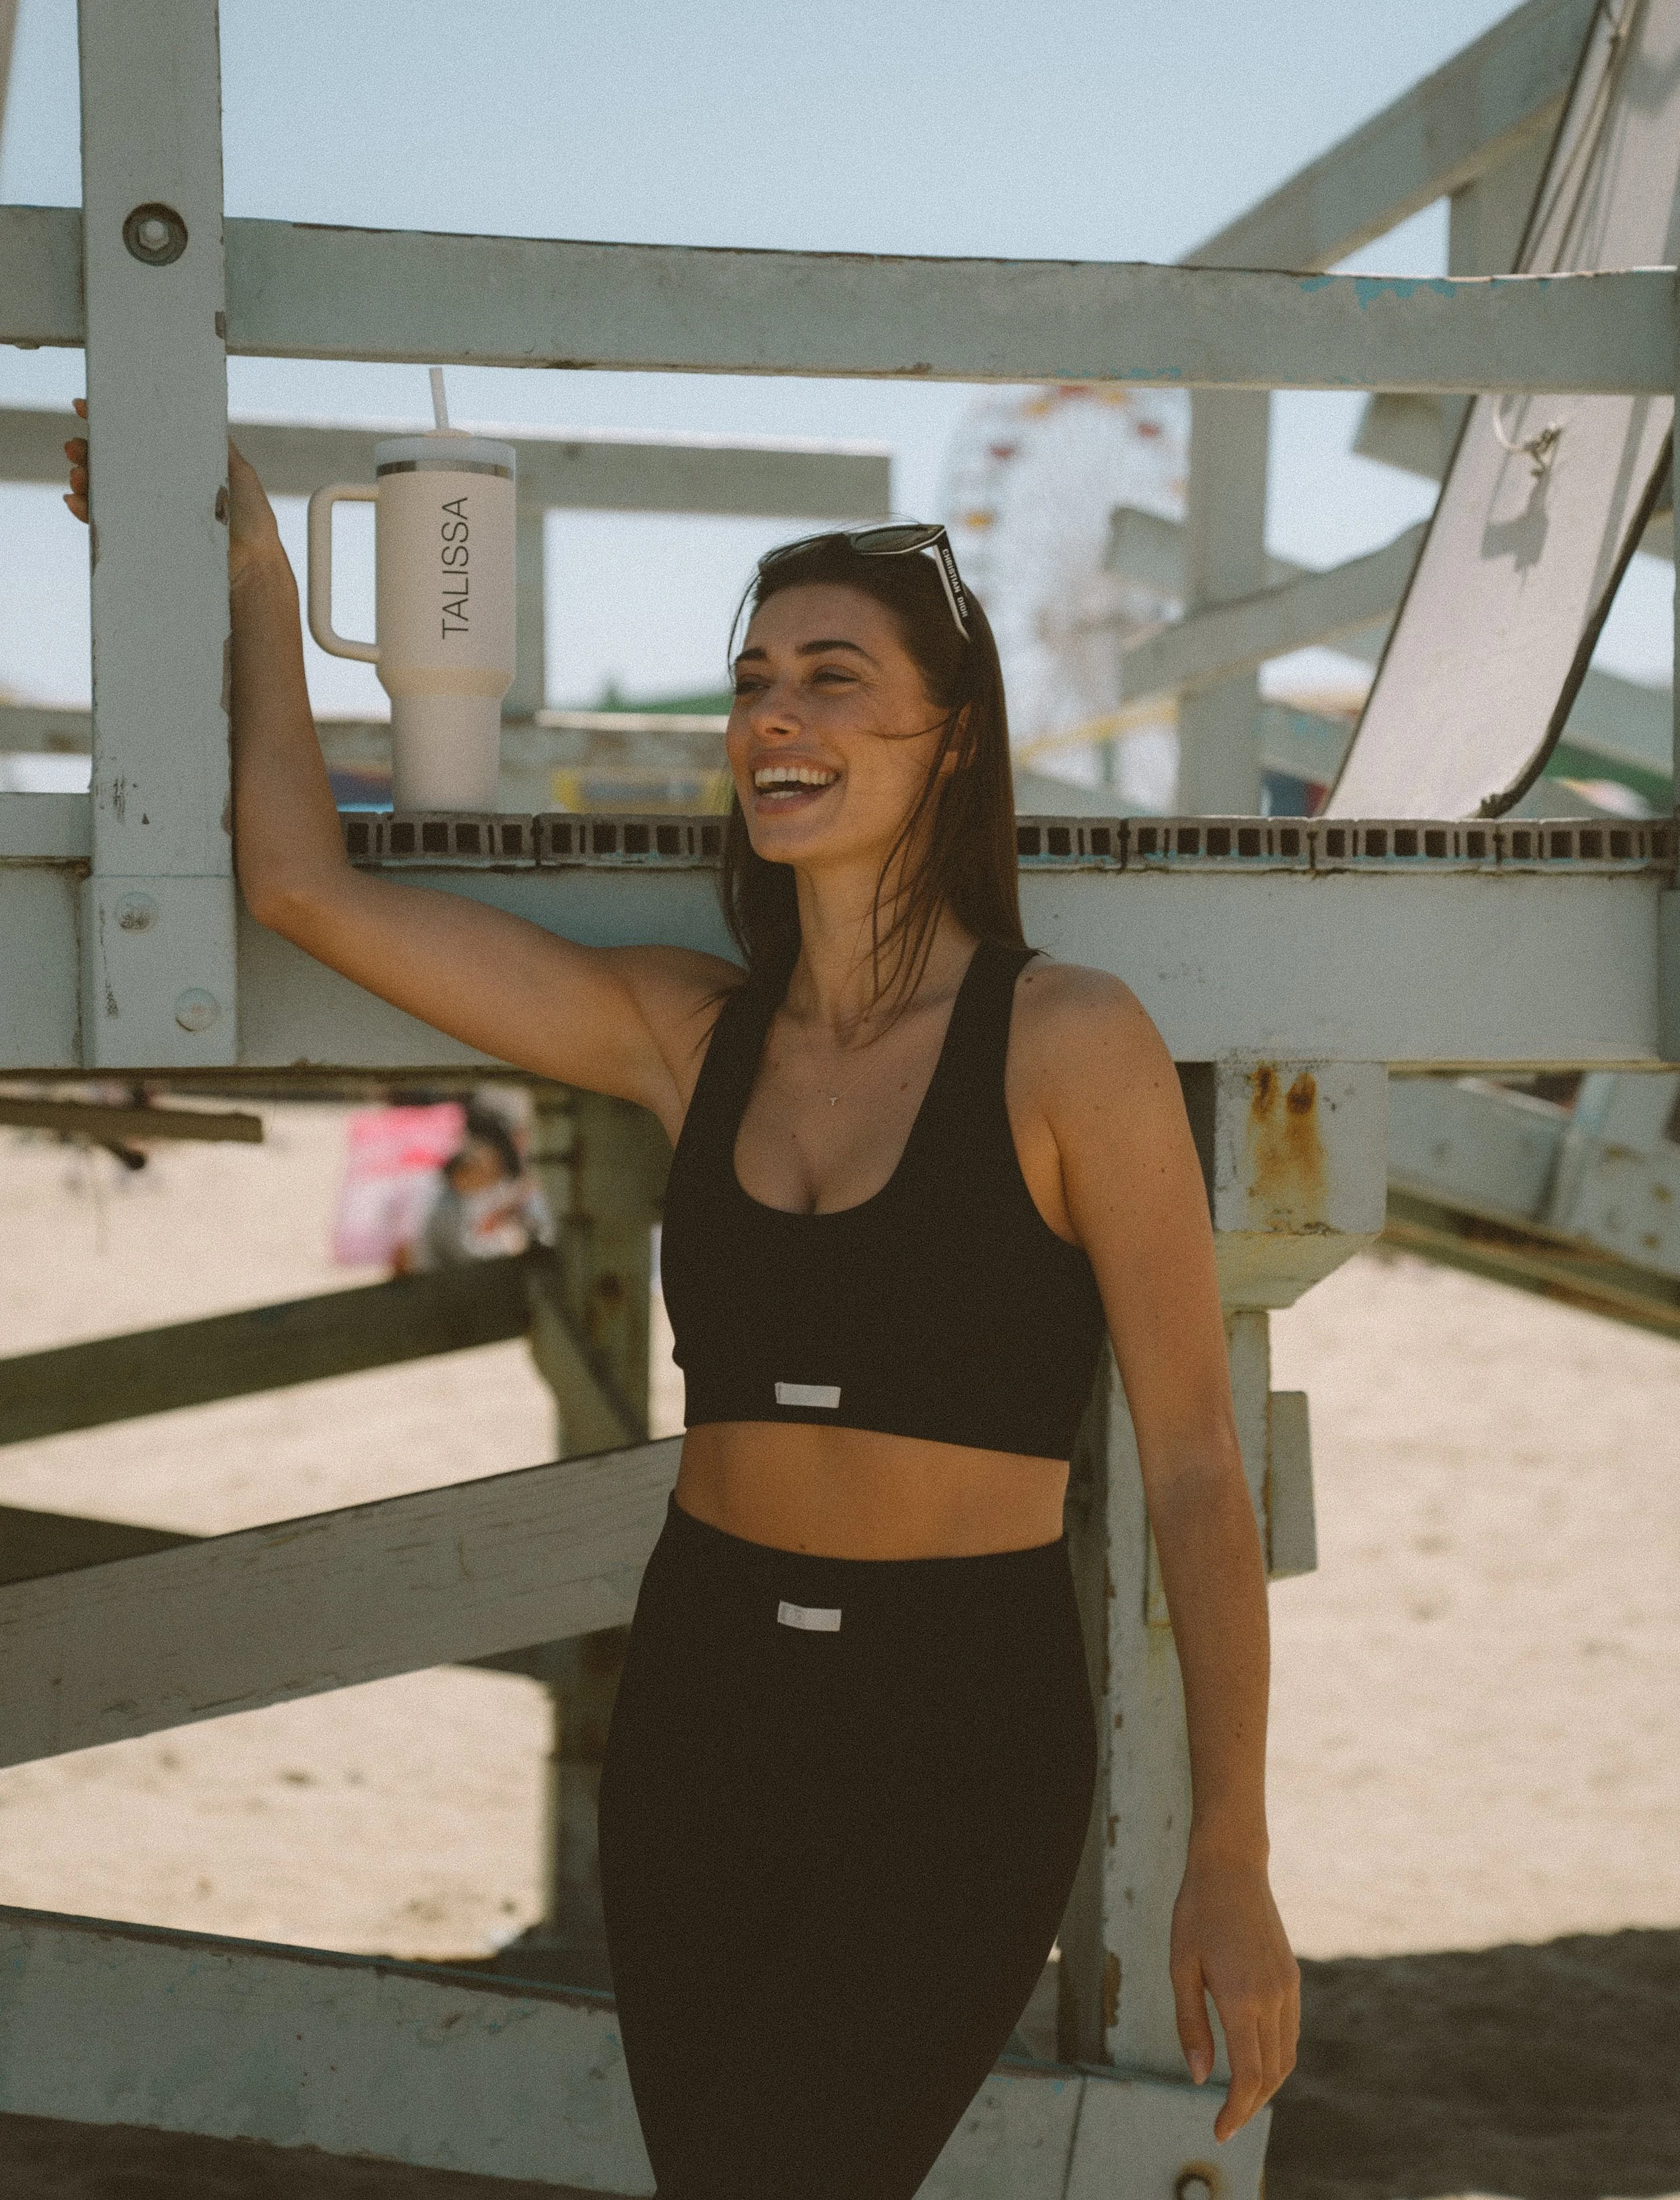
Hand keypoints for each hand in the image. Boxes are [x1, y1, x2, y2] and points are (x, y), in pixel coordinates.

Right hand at [63, 397, 286, 593]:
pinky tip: (76, 501)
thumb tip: (198, 409)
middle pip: (111, 463)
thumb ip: (217, 444)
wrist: (252, 563)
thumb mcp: (237, 470)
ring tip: (77, 474)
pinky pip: (106, 524)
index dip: (107, 423)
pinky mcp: (144, 541)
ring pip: (103, 492)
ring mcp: (148, 514)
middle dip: (86, 451)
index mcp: (172, 467)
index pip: (134, 440)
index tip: (85, 408)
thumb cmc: (251, 518)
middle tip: (75, 447)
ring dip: (82, 479)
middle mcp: (157, 489)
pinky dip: (86, 512)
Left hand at [1169, 1845, 1299, 2141]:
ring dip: (1266, 2085)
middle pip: (1271, 2074)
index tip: (1219, 2131)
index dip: (1236, 2111)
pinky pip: (1290, 2032)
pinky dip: (1276, 2057)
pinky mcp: (1292, 1977)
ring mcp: (1287, 1987)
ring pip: (1286, 2056)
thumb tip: (1200, 2078)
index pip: (1249, 2076)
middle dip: (1250, 2105)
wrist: (1232, 1866)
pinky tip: (1255, 2060)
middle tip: (1226, 2122)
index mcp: (1242, 1999)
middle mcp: (1272, 1998)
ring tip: (1239, 2099)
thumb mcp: (1181, 1967)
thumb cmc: (1196, 1912)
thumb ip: (1191, 2025)